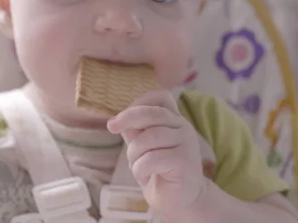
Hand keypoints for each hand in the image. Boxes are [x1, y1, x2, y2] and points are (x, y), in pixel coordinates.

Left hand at [107, 90, 206, 214]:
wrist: (180, 200)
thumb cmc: (159, 172)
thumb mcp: (144, 147)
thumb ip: (136, 131)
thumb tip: (119, 120)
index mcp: (174, 120)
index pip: (162, 97)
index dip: (140, 101)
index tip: (121, 116)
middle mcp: (183, 127)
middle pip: (152, 113)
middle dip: (127, 118)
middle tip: (111, 127)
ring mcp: (186, 143)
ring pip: (148, 139)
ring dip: (134, 154)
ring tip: (137, 166)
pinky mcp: (184, 161)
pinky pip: (151, 159)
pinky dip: (140, 169)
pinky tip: (145, 175)